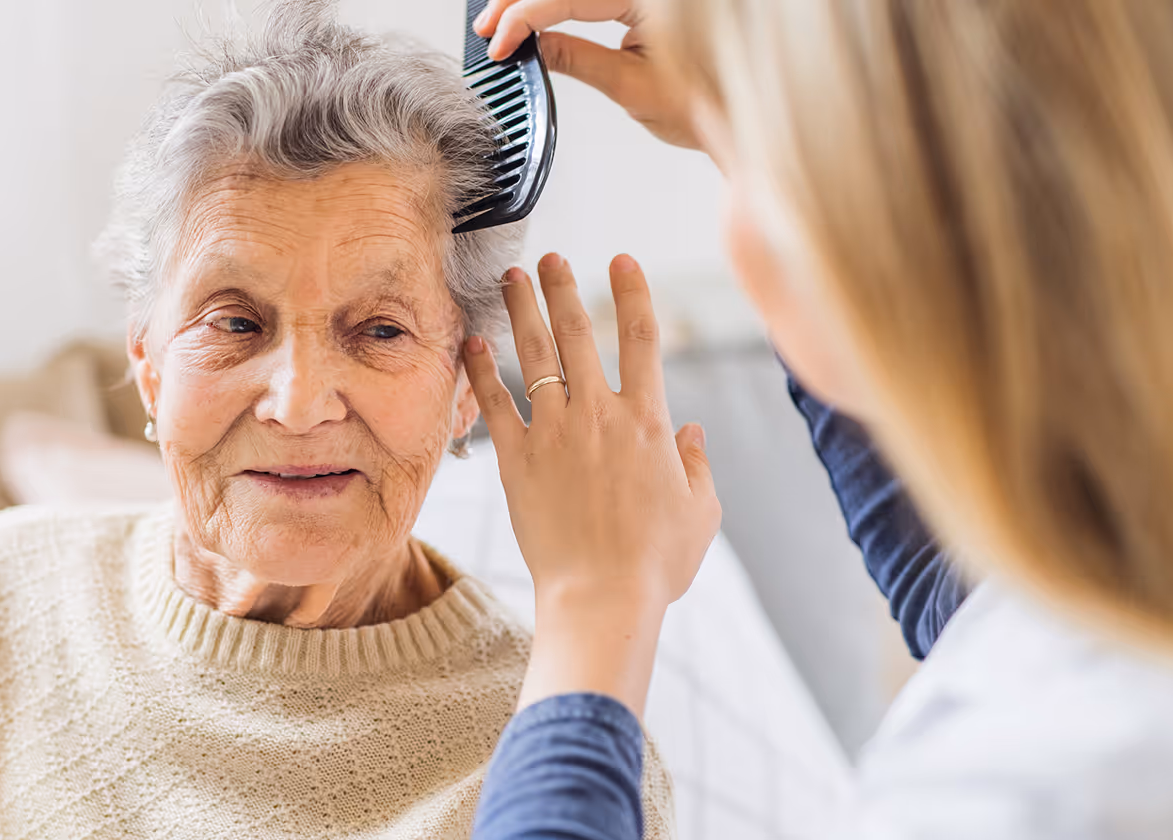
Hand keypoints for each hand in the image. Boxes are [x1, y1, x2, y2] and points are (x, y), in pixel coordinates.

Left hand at [463, 253, 720, 714]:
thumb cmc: (657, 563)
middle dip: (563, 287)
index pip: (642, 338)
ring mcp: (555, 433)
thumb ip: (698, 465)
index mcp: (649, 422)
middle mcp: (600, 415)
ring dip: (521, 310)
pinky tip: (471, 342)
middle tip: (550, 257)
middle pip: (579, 332)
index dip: (632, 292)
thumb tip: (694, 433)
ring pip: (535, 355)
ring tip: (510, 277)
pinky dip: (481, 370)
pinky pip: (495, 402)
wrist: (603, 597)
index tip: (620, 260)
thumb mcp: (701, 511)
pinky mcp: (517, 459)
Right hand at [473, 0, 707, 150]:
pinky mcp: (644, 2)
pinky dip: (561, 3)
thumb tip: (532, 46)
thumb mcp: (632, 85)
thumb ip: (577, 59)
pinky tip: (536, 16)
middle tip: (490, 30)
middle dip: (522, 0)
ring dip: (536, 0)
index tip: (500, 43)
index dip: (527, 16)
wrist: (742, 117)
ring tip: (503, 24)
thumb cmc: (706, 104)